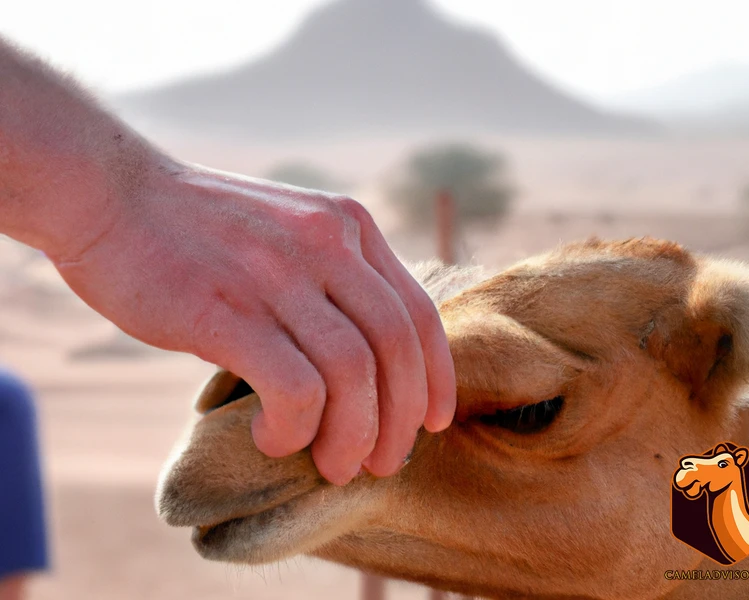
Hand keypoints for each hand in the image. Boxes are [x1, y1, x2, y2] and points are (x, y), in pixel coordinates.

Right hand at [51, 159, 456, 484]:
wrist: (108, 193)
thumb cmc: (198, 228)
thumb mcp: (287, 229)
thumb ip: (331, 276)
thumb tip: (364, 362)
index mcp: (347, 226)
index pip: (417, 312)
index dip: (435, 377)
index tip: (434, 423)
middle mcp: (325, 243)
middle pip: (396, 348)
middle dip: (399, 419)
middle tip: (383, 464)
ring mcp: (276, 274)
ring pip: (353, 373)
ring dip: (353, 435)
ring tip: (333, 465)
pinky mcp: (225, 310)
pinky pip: (294, 387)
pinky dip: (296, 427)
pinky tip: (273, 438)